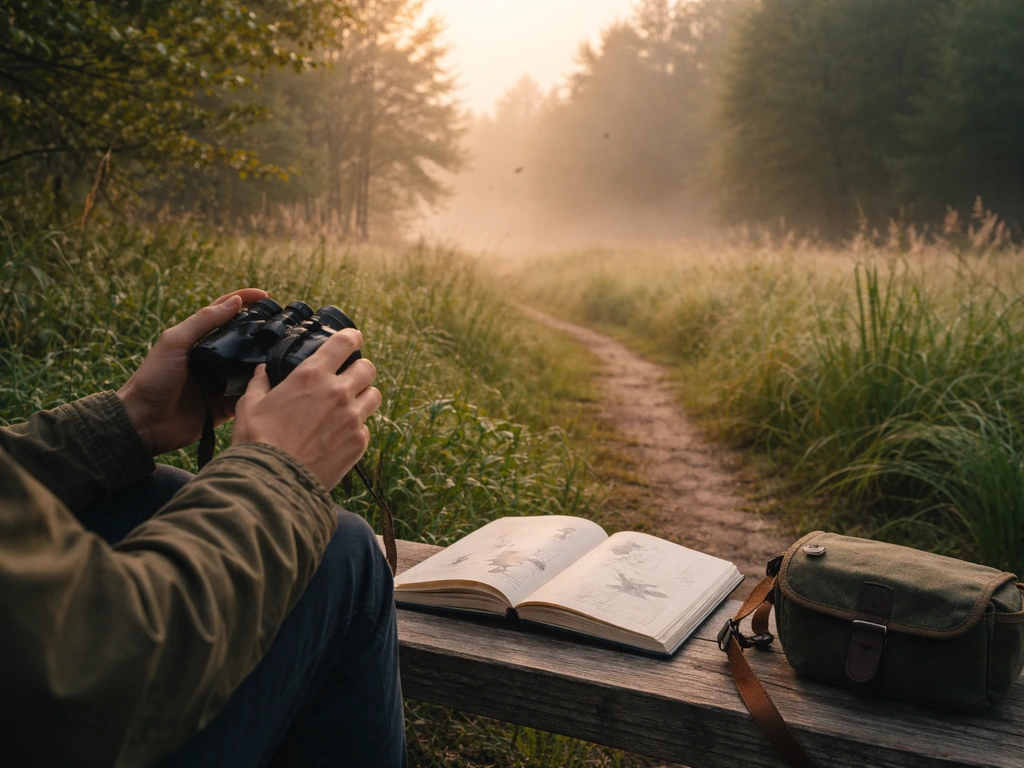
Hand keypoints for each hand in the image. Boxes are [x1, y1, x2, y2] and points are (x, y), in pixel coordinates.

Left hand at [117, 289, 268, 455]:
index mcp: (199, 340)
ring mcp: (220, 382)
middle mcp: (212, 359)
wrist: (143, 422)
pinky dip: (257, 392)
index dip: (245, 301)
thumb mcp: (175, 343)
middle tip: (284, 329)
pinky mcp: (224, 406)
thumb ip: (203, 322)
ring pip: (249, 368)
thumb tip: (234, 301)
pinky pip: (246, 397)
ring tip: (284, 357)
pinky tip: (271, 386)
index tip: (267, 296)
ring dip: (263, 363)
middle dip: (262, 333)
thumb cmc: (153, 378)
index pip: (226, 313)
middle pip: (243, 340)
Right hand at [231, 328, 381, 489]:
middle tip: (348, 377)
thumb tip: (262, 371)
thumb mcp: (250, 406)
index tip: (352, 339)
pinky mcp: (358, 443)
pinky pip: (365, 427)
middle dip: (360, 369)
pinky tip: (337, 436)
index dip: (352, 338)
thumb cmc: (257, 442)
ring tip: (347, 406)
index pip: (346, 342)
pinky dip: (355, 428)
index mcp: (311, 375)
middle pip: (368, 368)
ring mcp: (352, 418)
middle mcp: (338, 392)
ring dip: (363, 397)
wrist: (272, 483)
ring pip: (374, 396)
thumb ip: (260, 384)